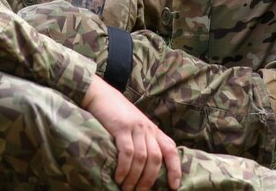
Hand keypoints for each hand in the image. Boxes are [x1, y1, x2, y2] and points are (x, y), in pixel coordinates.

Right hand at [81, 76, 181, 190]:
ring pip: (142, 158)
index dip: (175, 169)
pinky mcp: (121, 127)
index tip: (173, 186)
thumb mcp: (135, 126)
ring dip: (135, 177)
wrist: (101, 94)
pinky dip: (124, 168)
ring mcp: (135, 127)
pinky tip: (119, 177)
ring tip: (127, 189)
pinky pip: (127, 152)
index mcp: (153, 130)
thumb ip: (143, 141)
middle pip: (156, 158)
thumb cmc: (116, 114)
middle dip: (149, 179)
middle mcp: (148, 128)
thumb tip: (145, 168)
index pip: (170, 149)